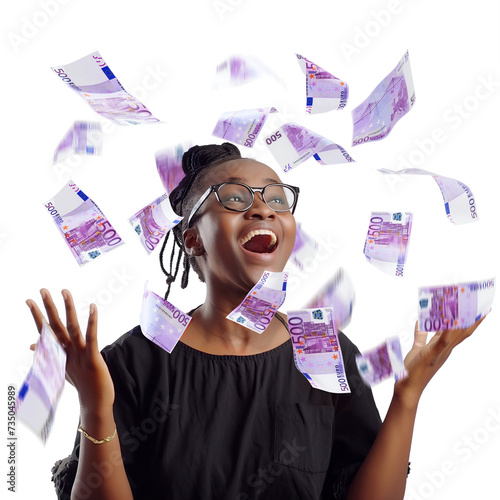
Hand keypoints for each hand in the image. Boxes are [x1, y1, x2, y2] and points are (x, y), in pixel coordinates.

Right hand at [26, 289, 114, 414]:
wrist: (94, 402)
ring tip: (64, 291)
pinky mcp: (92, 357)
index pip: (47, 331)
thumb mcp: (63, 367)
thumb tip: (32, 344)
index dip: (38, 316)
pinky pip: (91, 336)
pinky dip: (92, 322)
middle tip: (42, 290)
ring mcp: (79, 354)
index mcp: (60, 352)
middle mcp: (67, 351)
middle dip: (48, 307)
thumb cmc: (82, 382)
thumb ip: (49, 354)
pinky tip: (93, 307)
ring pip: (71, 327)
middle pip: (55, 326)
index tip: (29, 301)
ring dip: (68, 308)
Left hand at [394, 313, 489, 407]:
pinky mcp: (430, 355)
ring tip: (470, 309)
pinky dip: (444, 334)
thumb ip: (420, 335)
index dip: (469, 320)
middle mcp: (445, 349)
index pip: (459, 330)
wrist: (408, 385)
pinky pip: (440, 343)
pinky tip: (448, 325)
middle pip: (462, 332)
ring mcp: (439, 352)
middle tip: (484, 308)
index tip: (478, 309)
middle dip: (474, 320)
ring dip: (462, 323)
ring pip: (455, 336)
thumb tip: (420, 322)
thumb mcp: (418, 348)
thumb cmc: (414, 368)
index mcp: (443, 346)